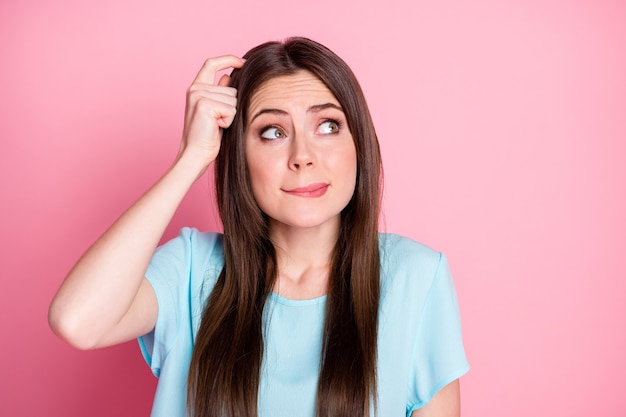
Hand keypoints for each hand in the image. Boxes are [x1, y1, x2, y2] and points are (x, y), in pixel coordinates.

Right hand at [177, 55, 244, 173]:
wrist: (195, 154)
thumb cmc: (207, 136)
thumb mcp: (216, 111)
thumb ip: (220, 92)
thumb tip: (229, 76)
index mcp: (196, 88)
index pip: (212, 64)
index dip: (228, 60)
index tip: (243, 62)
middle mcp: (195, 88)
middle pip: (232, 89)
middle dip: (232, 107)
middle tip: (217, 122)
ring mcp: (199, 95)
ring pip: (234, 100)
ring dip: (230, 116)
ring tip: (216, 125)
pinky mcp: (205, 104)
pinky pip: (232, 110)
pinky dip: (229, 121)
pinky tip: (216, 128)